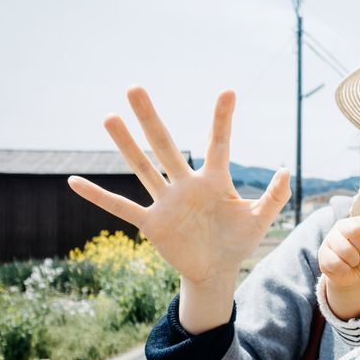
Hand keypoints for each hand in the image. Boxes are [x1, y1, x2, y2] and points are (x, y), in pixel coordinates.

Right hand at [68, 87, 290, 331]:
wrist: (216, 271)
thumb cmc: (238, 242)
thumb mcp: (259, 220)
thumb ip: (274, 197)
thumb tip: (286, 169)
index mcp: (215, 181)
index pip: (219, 144)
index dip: (223, 119)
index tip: (229, 91)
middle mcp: (186, 185)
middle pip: (166, 145)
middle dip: (151, 118)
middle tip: (135, 87)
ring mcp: (166, 202)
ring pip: (143, 168)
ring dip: (126, 145)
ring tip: (110, 117)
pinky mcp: (152, 224)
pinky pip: (121, 207)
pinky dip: (98, 197)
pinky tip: (74, 182)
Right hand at [318, 215, 359, 289]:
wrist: (353, 276)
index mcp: (359, 221)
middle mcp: (343, 224)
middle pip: (355, 230)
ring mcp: (330, 237)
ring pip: (345, 249)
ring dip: (353, 261)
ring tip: (352, 260)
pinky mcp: (322, 252)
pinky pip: (335, 263)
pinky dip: (344, 269)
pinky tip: (343, 267)